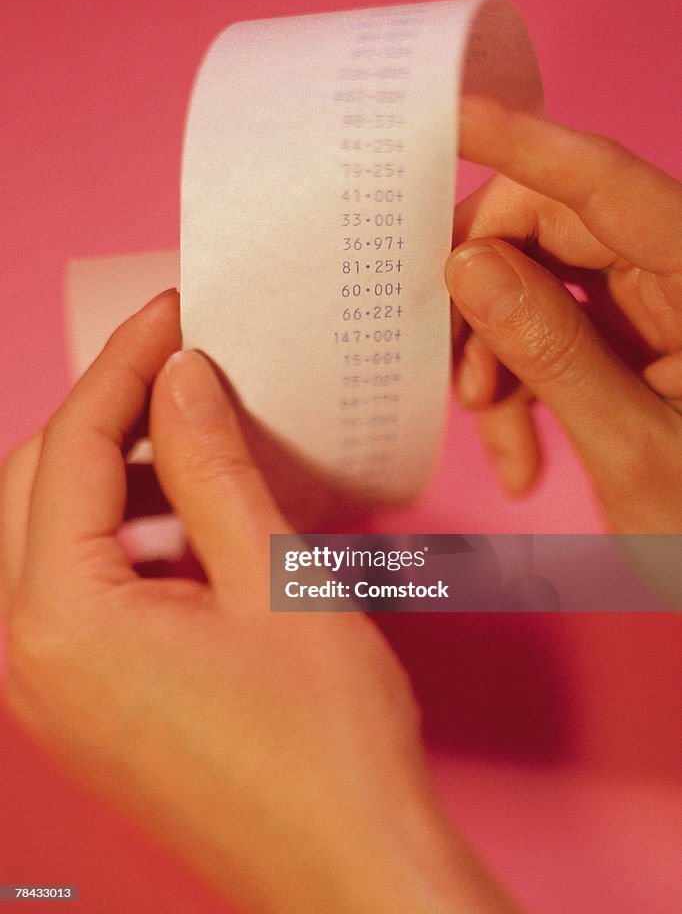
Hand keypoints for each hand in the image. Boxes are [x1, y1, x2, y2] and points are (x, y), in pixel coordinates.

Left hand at [1, 291, 521, 913]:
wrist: (353, 868)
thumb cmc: (326, 740)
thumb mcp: (274, 574)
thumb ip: (211, 464)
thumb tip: (179, 379)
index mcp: (62, 619)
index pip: (65, 448)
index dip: (123, 366)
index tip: (172, 314)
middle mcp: (30, 657)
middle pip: (31, 487)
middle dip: (103, 416)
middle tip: (179, 369)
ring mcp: (51, 691)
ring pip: (48, 539)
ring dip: (110, 477)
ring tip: (191, 441)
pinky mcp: (86, 708)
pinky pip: (78, 593)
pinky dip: (123, 540)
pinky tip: (191, 524)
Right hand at [447, 96, 681, 531]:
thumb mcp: (634, 449)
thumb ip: (552, 352)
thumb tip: (471, 265)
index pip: (606, 182)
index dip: (523, 143)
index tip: (451, 114)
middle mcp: (681, 278)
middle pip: (555, 231)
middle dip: (488, 296)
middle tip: (456, 373)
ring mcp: (658, 310)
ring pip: (543, 286)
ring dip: (499, 355)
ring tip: (493, 427)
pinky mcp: (637, 344)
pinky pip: (556, 334)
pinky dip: (522, 386)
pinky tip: (521, 453)